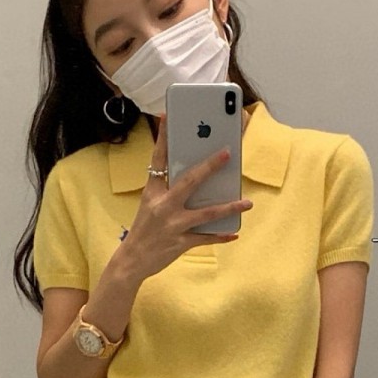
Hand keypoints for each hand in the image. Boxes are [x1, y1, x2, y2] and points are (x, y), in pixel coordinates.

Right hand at [119, 113, 252, 281]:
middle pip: (189, 181)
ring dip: (229, 207)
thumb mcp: (149, 204)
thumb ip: (168, 190)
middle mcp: (162, 206)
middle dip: (210, 166)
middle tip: (228, 152)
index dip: (163, 138)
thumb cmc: (144, 229)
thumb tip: (195, 176)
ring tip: (247, 202)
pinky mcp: (179, 243)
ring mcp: (172, 225)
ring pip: (206, 213)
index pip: (158, 160)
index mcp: (152, 192)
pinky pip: (205, 238)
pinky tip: (235, 233)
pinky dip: (221, 236)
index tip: (167, 116)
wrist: (131, 261)